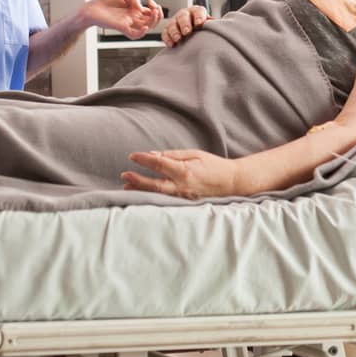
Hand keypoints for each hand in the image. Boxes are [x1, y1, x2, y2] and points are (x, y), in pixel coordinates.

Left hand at [83, 0, 161, 39]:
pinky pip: (134, 34)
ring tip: (154, 12)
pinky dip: (141, 33)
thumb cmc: (104, 1)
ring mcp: (128, 23)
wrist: (91, 8)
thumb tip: (141, 6)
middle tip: (155, 7)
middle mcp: (132, 18)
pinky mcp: (121, 28)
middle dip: (158, 15)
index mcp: (134, 11)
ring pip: (146, 28)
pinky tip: (145, 26)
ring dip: (153, 21)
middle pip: (151, 22)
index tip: (151, 1)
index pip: (150, 13)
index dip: (155, 8)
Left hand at [122, 149, 240, 199]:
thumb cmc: (213, 165)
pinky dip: (153, 195)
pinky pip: (166, 198)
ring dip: (142, 190)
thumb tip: (153, 155)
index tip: (132, 156)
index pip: (160, 164)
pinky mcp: (185, 202)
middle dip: (138, 180)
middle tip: (124, 176)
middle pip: (155, 185)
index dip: (144, 160)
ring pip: (158, 194)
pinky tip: (144, 193)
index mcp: (185, 171)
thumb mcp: (194, 154)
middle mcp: (182, 185)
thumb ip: (173, 155)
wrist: (231, 181)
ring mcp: (183, 196)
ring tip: (127, 186)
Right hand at [161, 5, 209, 46]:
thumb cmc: (202, 28)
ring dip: (175, 31)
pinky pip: (165, 33)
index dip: (199, 17)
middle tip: (187, 32)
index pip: (198, 11)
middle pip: (183, 16)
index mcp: (197, 12)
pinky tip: (171, 44)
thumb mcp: (208, 25)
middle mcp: (185, 14)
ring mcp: (175, 21)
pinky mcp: (167, 30)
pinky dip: (167, 38)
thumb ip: (213, 26)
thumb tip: (221, 27)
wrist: (192, 32)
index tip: (199, 24)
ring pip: (172, 24)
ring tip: (178, 38)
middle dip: (184, 24)